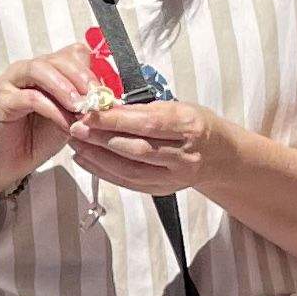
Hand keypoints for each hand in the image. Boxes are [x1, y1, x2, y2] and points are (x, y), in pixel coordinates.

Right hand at [0, 49, 103, 191]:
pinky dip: (52, 110)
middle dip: (81, 77)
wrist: (13, 162)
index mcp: (47, 68)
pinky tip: (65, 124)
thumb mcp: (71, 116)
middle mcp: (27, 69)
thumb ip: (84, 101)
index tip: (104, 93)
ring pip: (40, 70)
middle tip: (95, 98)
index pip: (72, 53)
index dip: (90, 70)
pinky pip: (30, 98)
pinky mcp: (3, 101)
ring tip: (79, 107)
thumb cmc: (41, 137)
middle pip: (58, 58)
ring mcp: (12, 82)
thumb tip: (107, 96)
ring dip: (64, 88)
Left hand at [69, 93, 237, 197]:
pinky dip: (103, 172)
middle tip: (76, 127)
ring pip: (130, 169)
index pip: (149, 123)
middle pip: (137, 148)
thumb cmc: (195, 124)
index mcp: (190, 126)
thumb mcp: (177, 107)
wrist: (220, 156)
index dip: (116, 119)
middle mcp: (184, 155)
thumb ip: (144, 109)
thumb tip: (105, 105)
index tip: (90, 112)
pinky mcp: (163, 190)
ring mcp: (175, 177)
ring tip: (76, 142)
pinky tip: (85, 160)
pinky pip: (128, 183)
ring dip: (98, 156)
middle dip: (102, 138)